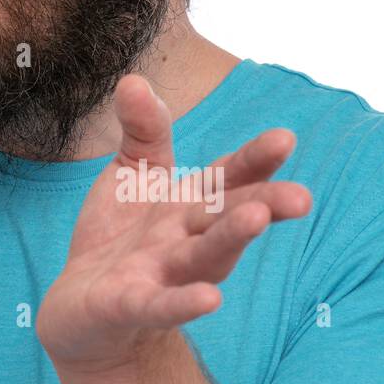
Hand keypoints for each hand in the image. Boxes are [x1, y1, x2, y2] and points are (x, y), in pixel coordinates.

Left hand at [36, 74, 312, 380]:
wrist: (83, 305)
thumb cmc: (120, 235)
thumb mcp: (132, 174)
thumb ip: (141, 129)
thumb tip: (132, 78)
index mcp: (190, 205)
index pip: (227, 180)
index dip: (253, 162)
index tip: (284, 139)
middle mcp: (186, 240)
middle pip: (226, 219)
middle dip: (262, 205)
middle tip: (301, 196)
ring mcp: (162, 275)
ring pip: (202, 257)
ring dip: (231, 240)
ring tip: (258, 218)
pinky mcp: (130, 305)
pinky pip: (158, 304)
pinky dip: (182, 302)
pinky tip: (209, 299)